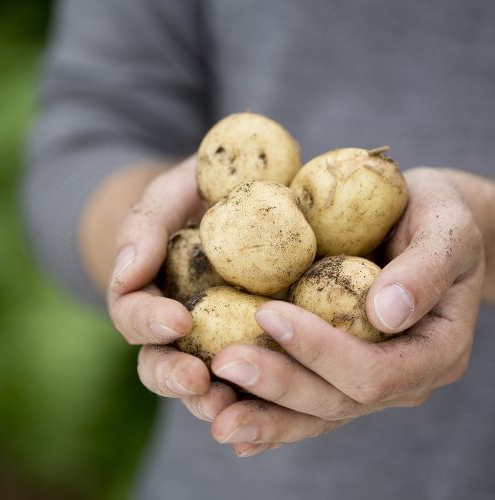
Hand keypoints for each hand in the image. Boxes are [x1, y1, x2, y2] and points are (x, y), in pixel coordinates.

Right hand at [107, 156, 237, 417]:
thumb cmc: (201, 192)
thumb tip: (128, 273)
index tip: (178, 319)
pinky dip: (256, 394)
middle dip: (173, 376)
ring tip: (229, 407)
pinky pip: (252, 374)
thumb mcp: (171, 194)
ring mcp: (216, 336)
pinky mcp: (256, 341)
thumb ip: (145, 225)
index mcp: (150, 291)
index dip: (147, 321)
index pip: (132, 315)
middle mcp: (178, 324)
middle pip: (160, 364)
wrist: (246, 197)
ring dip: (212, 398)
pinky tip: (273, 400)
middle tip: (196, 379)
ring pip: (204, 381)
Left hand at [207, 167, 484, 456]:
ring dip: (262, 414)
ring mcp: (370, 379)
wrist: (426, 224)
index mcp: (435, 350)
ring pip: (315, 413)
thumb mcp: (447, 229)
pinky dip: (268, 413)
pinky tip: (230, 416)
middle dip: (279, 385)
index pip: (375, 371)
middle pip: (337, 401)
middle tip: (223, 364)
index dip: (321, 350)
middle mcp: (402, 377)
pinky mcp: (340, 368)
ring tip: (214, 411)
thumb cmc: (439, 218)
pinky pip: (305, 401)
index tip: (269, 313)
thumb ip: (425, 270)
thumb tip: (386, 313)